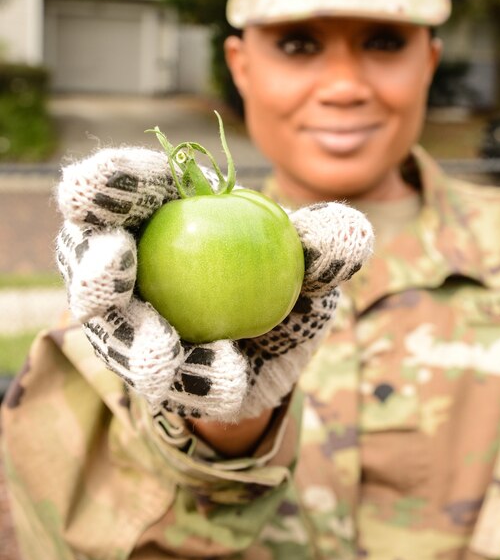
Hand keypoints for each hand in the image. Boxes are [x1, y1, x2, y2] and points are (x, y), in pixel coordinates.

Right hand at [56, 147, 373, 422]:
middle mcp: (125, 262)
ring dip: (133, 337)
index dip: (112, 180)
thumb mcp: (308, 267)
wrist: (269, 352)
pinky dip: (196, 378)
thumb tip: (353, 233)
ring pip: (111, 327)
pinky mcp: (140, 369)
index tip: (109, 180)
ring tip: (163, 351)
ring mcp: (123, 318)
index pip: (129, 188)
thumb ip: (324, 248)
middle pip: (88, 253)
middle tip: (115, 261)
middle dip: (89, 257)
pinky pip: (162, 377)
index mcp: (159, 213)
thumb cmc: (279, 286)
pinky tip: (229, 379)